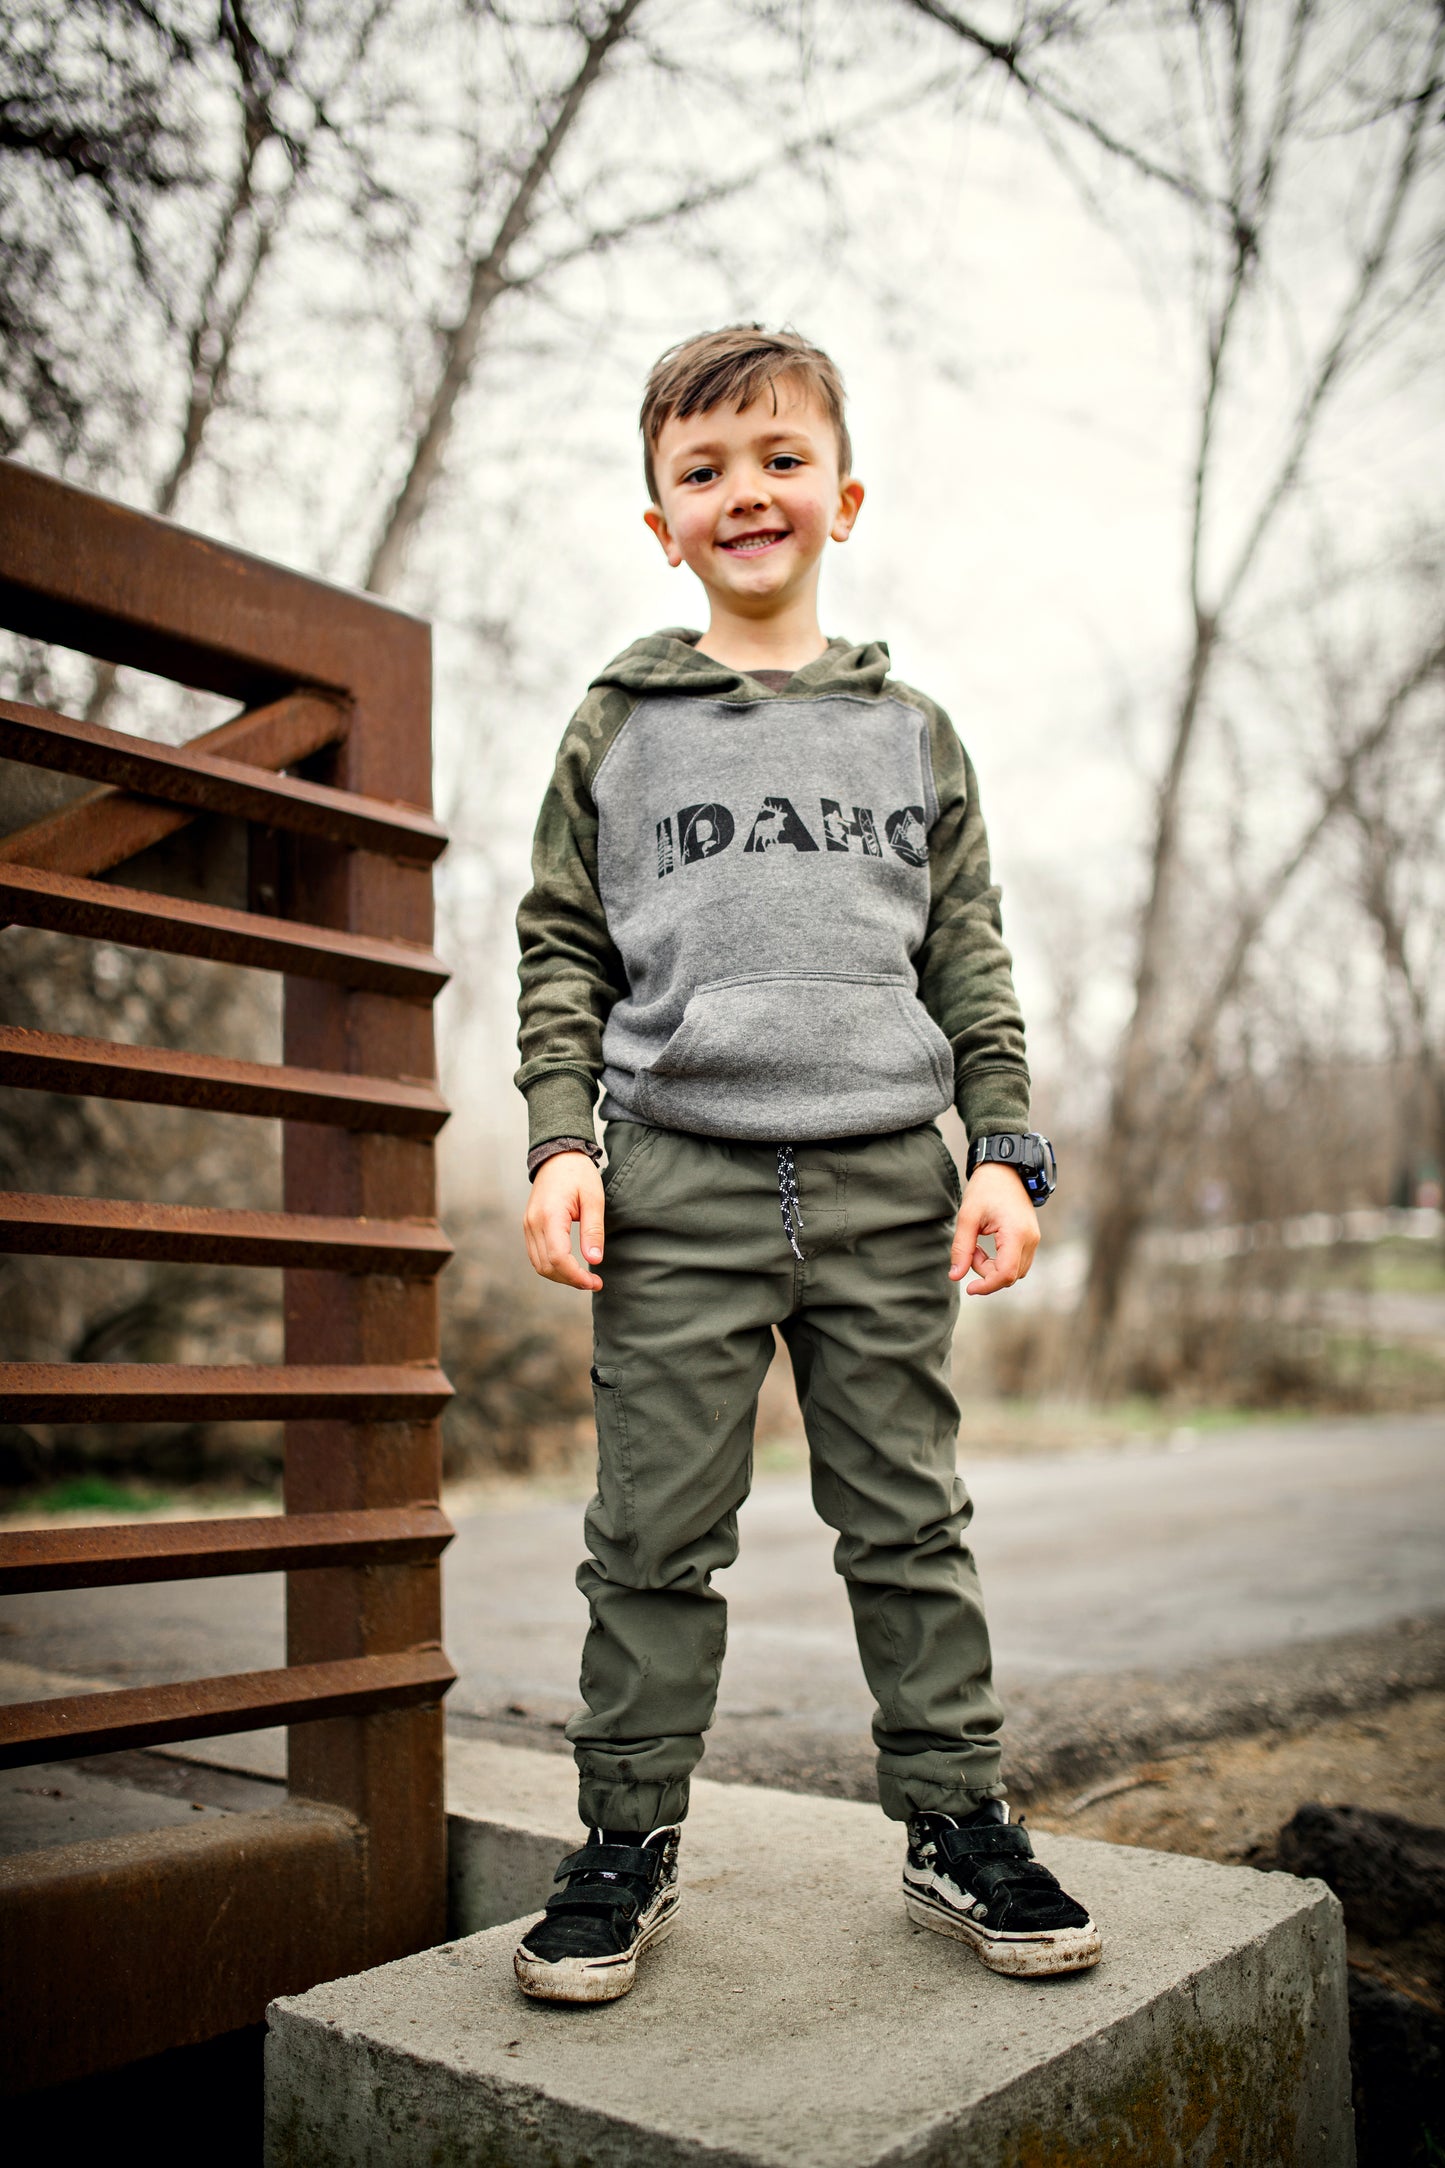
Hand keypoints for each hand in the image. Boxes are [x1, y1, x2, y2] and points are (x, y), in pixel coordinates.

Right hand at [523, 1151, 605, 1291]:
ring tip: (583, 1277)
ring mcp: (527, 1225)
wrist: (558, 1156)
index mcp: (550, 1215)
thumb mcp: (594, 1199)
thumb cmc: (578, 1174)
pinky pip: (536, 1255)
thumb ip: (593, 1230)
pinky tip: (570, 1266)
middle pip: (546, 1266)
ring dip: (560, 1276)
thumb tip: (594, 1260)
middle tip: (594, 1283)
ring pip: (539, 1265)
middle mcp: (533, 1223)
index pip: (558, 1258)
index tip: (595, 1282)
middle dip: (570, 1280)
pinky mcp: (528, 1226)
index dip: (576, 1276)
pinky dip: (552, 1266)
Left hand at [949, 1164, 1038, 1295]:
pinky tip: (987, 1246)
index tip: (969, 1288)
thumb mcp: (967, 1216)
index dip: (987, 1286)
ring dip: (993, 1268)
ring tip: (977, 1246)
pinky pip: (1017, 1262)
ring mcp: (1033, 1240)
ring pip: (1015, 1272)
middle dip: (986, 1272)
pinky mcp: (1030, 1239)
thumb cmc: (986, 1189)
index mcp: (1016, 1234)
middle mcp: (1030, 1240)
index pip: (1006, 1274)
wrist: (1005, 1169)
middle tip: (970, 1250)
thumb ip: (961, 1248)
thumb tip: (955, 1277)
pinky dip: (1000, 1262)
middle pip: (1010, 1276)